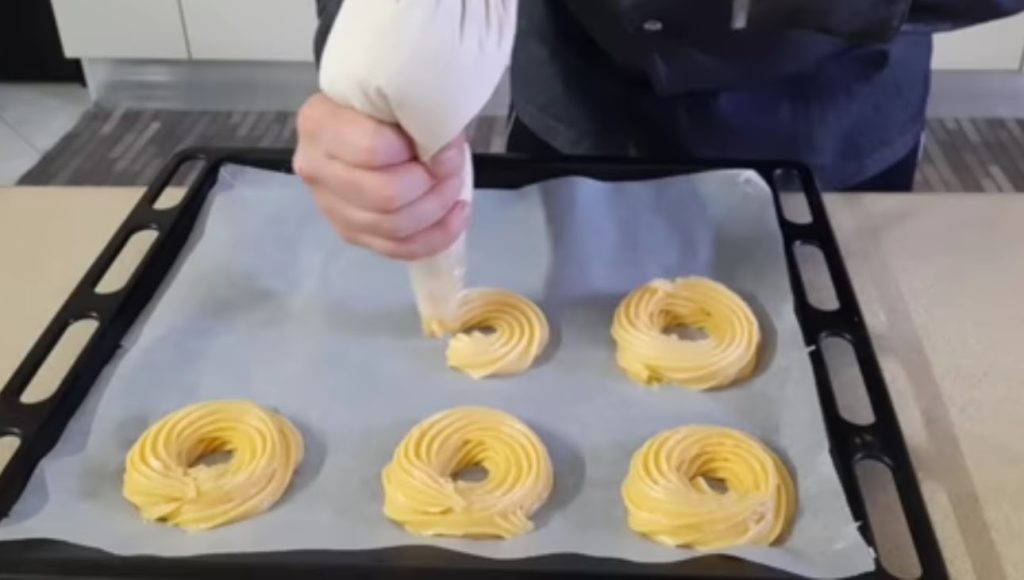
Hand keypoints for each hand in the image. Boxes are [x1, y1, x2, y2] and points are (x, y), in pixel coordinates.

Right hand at [293, 93, 469, 259]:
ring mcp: (329, 206)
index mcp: (320, 123)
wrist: (361, 117)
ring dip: (436, 210)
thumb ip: (416, 116)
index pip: (374, 150)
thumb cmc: (383, 103)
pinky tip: (456, 215)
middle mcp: (315, 168)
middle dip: (431, 186)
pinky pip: (396, 249)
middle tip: (452, 169)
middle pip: (385, 196)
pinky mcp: (350, 232)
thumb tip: (445, 155)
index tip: (447, 146)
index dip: (420, 153)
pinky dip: (435, 236)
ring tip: (454, 188)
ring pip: (392, 227)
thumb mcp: (396, 94)